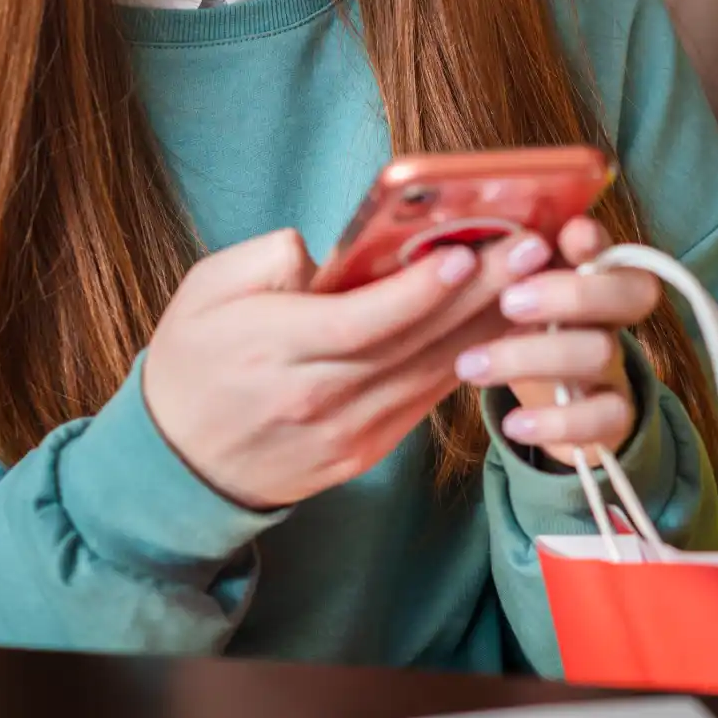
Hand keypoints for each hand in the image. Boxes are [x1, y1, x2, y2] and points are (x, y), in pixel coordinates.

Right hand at [142, 228, 555, 509]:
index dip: (418, 290)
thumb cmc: (192, 363)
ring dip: (491, 326)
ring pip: (432, 373)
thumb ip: (263, 260)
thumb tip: (328, 250)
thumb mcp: (202, 293)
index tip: (465, 252)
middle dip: (481, 294)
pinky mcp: (366, 451)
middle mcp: (318, 396)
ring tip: (539, 280)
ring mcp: (348, 432)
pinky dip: (469, 361)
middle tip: (535, 250)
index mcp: (274, 350)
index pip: (362, 321)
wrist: (178, 466)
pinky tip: (505, 326)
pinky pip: (426, 399)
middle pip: (413, 343)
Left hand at [452, 217, 661, 465]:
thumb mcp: (510, 296)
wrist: (552, 408)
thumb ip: (500, 268)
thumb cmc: (522, 332)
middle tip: (507, 302)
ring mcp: (616, 366)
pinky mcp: (614, 416)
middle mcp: (612, 315)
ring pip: (600, 351)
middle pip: (633, 292)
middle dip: (573, 292)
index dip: (597, 241)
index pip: (612, 246)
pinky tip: (513, 424)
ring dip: (532, 357)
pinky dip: (556, 422)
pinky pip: (604, 417)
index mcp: (590, 274)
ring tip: (469, 366)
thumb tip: (455, 239)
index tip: (568, 235)